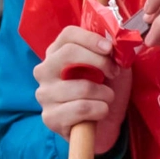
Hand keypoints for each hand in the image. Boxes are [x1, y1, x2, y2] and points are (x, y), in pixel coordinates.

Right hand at [35, 25, 132, 154]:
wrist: (107, 123)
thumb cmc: (107, 89)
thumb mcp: (114, 66)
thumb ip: (112, 52)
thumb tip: (115, 43)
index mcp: (58, 53)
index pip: (68, 35)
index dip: (91, 39)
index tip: (109, 49)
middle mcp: (45, 71)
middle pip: (69, 53)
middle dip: (101, 63)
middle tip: (113, 74)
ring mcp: (44, 94)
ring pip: (82, 86)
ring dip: (105, 94)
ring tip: (107, 98)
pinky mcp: (50, 117)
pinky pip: (81, 108)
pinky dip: (100, 110)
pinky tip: (100, 112)